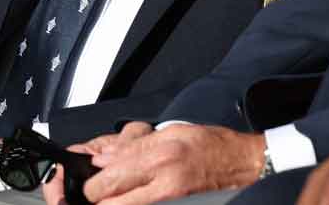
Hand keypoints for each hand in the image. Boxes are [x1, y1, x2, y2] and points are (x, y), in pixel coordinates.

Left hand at [42, 124, 263, 204]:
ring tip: (107, 194)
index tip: (85, 178)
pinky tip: (125, 197)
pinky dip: (125, 203)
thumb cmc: (212, 145)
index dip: (90, 181)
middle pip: (108, 198)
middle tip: (91, 191)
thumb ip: (136, 146)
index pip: (109, 175)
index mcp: (159, 154)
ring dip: (109, 200)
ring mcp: (166, 196)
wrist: (243, 163)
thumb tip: (104, 158)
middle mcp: (161, 178)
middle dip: (93, 196)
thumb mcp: (173, 132)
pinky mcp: (171, 204)